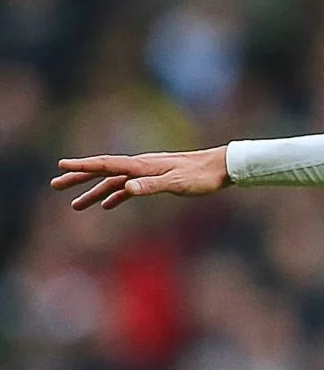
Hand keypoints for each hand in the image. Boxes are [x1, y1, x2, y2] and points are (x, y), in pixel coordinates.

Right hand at [50, 147, 230, 210]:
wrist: (221, 168)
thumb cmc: (201, 176)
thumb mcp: (176, 183)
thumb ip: (151, 186)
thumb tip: (126, 188)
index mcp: (141, 166)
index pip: (106, 164)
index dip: (82, 166)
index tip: (61, 166)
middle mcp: (140, 167)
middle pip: (103, 172)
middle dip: (79, 179)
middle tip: (55, 185)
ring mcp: (147, 174)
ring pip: (114, 182)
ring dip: (94, 192)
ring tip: (75, 205)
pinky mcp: (156, 180)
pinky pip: (129, 189)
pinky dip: (116, 196)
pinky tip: (107, 205)